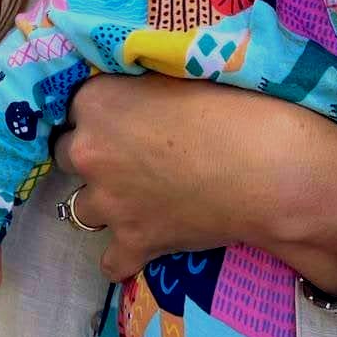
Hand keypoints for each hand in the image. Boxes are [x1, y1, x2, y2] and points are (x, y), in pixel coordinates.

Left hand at [52, 72, 336, 289]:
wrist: (269, 169)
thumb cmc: (233, 108)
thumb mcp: (175, 76)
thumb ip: (136, 85)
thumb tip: (128, 92)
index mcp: (96, 101)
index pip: (70, 106)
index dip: (96, 113)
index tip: (120, 117)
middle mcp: (89, 152)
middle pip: (66, 155)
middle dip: (94, 155)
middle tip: (131, 155)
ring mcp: (109, 202)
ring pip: (83, 207)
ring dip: (105, 202)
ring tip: (140, 195)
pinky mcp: (134, 243)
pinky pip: (110, 260)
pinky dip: (124, 254)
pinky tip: (142, 242)